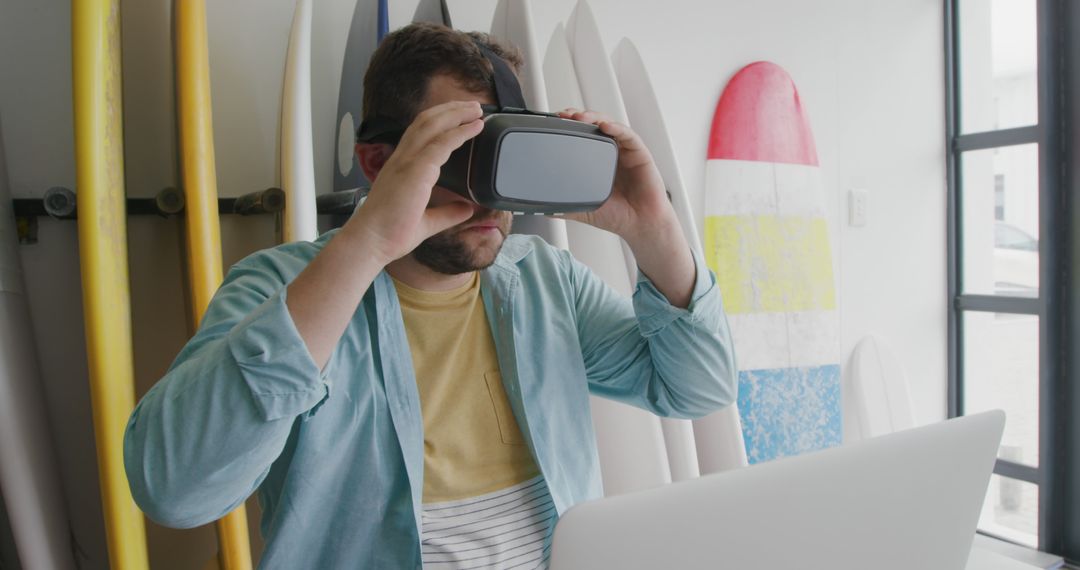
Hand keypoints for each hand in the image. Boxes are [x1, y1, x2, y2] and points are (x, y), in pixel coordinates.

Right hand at [348, 101, 484, 264]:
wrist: (372, 241)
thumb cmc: (389, 234)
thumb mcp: (427, 222)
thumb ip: (447, 213)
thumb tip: (467, 209)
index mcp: (401, 167)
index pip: (420, 132)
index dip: (440, 121)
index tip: (458, 116)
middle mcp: (402, 158)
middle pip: (427, 121)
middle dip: (451, 110)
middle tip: (473, 106)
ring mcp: (407, 161)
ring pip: (433, 125)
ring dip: (457, 114)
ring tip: (477, 109)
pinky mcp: (416, 170)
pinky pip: (442, 143)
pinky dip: (460, 132)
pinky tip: (475, 127)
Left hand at [557, 109, 694, 307]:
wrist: (639, 225)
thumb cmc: (616, 215)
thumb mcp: (583, 209)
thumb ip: (564, 206)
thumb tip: (541, 208)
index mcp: (596, 161)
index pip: (580, 136)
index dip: (566, 126)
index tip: (552, 121)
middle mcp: (610, 151)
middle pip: (593, 124)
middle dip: (577, 116)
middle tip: (563, 115)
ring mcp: (625, 150)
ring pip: (609, 124)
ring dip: (594, 117)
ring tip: (580, 117)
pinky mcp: (639, 153)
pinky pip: (628, 136)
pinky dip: (616, 128)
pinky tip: (605, 126)